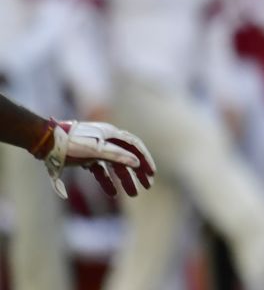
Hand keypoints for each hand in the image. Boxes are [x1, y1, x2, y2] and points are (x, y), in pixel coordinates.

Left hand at [38, 119, 155, 198]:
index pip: (135, 146)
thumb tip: (137, 162)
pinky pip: (101, 171)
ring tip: (133, 194)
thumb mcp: (97, 150)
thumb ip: (118, 156)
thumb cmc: (73, 144)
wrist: (47, 143)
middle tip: (147, 186)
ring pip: (115, 166)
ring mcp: (97, 150)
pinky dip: (107, 181)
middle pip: (127, 157)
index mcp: (112, 134)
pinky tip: (112, 193)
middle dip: (138, 173)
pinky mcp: (86, 159)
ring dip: (124, 180)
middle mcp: (107, 141)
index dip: (145, 159)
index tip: (151, 173)